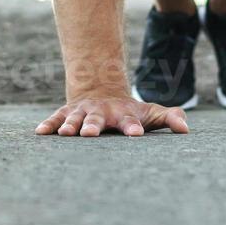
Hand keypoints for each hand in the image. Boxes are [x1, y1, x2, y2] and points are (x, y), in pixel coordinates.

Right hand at [36, 95, 190, 136]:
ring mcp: (82, 112)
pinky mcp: (66, 114)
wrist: (101, 90)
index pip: (129, 121)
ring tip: (66, 134)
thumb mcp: (150, 113)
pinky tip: (40, 133)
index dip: (132, 127)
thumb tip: (186, 129)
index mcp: (123, 114)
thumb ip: (169, 118)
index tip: (136, 134)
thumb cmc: (130, 111)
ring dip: (70, 126)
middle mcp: (101, 112)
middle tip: (91, 134)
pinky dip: (48, 125)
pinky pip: (55, 119)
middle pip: (97, 119)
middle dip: (94, 126)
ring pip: (75, 119)